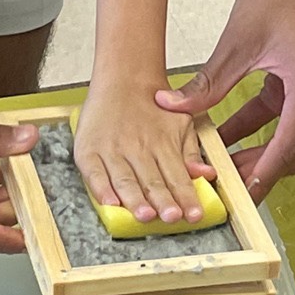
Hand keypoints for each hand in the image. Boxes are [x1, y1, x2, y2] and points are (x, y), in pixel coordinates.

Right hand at [73, 84, 217, 225]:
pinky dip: (101, 188)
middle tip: (171, 217)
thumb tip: (205, 174)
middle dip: (163, 201)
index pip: (177, 177)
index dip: (186, 197)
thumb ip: (192, 152)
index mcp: (163, 144)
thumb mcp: (181, 122)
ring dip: (135, 199)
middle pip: (152, 181)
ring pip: (125, 180)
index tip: (194, 215)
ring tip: (145, 215)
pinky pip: (94, 173)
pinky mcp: (88, 150)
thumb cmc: (153, 105)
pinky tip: (110, 202)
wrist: (123, 77)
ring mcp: (112, 149)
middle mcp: (138, 148)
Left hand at [157, 0, 294, 200]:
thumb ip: (206, 83)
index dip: (259, 176)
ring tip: (220, 165)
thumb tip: (167, 106)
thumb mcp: (236, 43)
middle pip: (294, 150)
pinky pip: (293, 118)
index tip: (234, 197)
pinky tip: (230, 135)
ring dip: (261, 150)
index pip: (287, 147)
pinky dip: (265, 127)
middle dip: (257, 169)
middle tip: (220, 185)